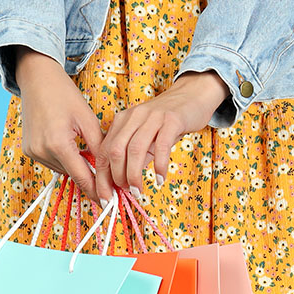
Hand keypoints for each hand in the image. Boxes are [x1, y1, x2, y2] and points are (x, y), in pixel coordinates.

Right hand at [12, 46, 104, 203]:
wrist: (36, 78)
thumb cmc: (64, 94)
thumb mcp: (88, 120)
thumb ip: (100, 150)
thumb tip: (110, 174)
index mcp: (58, 144)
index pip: (82, 177)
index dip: (97, 192)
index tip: (108, 203)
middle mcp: (42, 151)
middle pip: (73, 174)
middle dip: (89, 174)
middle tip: (104, 172)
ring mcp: (33, 152)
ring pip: (64, 170)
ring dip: (75, 165)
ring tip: (78, 144)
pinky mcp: (29, 151)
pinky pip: (53, 163)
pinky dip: (64, 159)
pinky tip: (66, 142)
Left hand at [92, 71, 229, 204]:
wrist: (190, 96)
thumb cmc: (166, 122)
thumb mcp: (144, 136)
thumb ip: (133, 155)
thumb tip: (123, 183)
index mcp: (122, 121)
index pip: (104, 151)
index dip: (103, 177)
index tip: (106, 197)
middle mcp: (134, 117)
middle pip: (115, 150)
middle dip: (117, 177)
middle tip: (126, 192)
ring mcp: (152, 118)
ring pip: (135, 149)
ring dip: (133, 174)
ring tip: (138, 191)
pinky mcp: (171, 121)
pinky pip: (161, 146)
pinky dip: (159, 166)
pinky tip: (160, 179)